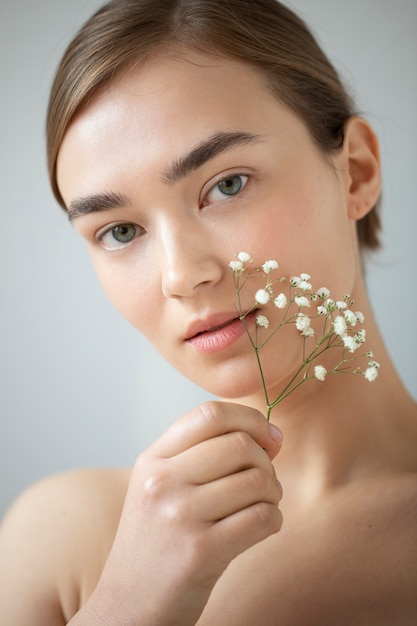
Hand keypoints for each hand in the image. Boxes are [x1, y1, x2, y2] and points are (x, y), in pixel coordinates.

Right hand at [76, 402, 282, 625]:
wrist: (128, 607)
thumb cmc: (156, 543)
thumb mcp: (160, 487)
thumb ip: (201, 455)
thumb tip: (268, 434)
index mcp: (152, 460)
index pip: (210, 414)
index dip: (250, 419)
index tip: (269, 436)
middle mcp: (161, 482)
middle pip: (240, 444)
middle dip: (265, 461)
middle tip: (264, 480)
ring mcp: (179, 515)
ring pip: (257, 481)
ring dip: (272, 493)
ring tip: (261, 506)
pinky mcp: (201, 551)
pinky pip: (263, 518)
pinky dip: (273, 520)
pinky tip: (261, 527)